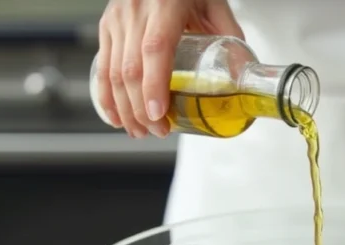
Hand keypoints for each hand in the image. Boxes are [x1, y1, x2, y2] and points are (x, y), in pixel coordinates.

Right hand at [96, 0, 243, 138]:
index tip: (158, 113)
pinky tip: (115, 116)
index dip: (154, 85)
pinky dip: (106, 96)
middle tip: (158, 131)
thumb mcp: (213, 2)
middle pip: (131, 68)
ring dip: (124, 108)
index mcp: (165, 3)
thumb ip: (229, 33)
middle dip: (141, 108)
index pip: (155, 49)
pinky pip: (101, 65)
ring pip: (112, 71)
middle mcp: (136, 9)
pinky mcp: (107, 25)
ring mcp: (117, 18)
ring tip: (140, 131)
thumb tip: (242, 73)